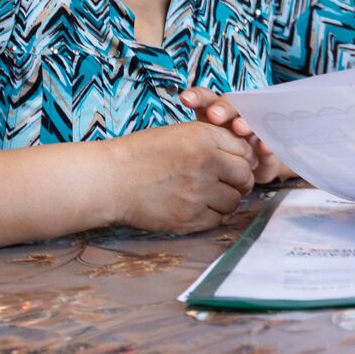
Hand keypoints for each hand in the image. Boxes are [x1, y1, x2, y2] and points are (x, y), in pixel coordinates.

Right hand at [106, 120, 257, 233]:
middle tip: (225, 181)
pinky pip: (217, 220)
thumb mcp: (179, 134)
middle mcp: (205, 164)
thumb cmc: (141, 153)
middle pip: (245, 177)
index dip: (242, 158)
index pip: (245, 151)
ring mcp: (198, 193)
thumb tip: (244, 156)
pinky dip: (212, 214)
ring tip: (208, 194)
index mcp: (203, 138)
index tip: (233, 164)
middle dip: (239, 180)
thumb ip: (212, 141)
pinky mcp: (189, 218)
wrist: (110, 179)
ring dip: (226, 199)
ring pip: (234, 201)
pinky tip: (197, 206)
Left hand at [180, 86, 287, 182]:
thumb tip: (168, 148)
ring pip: (250, 118)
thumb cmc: (218, 158)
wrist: (251, 171)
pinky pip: (268, 140)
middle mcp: (235, 116)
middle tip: (215, 116)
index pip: (206, 99)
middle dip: (222, 109)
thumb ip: (192, 146)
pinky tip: (262, 147)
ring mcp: (254, 128)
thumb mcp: (202, 151)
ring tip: (239, 129)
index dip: (196, 97)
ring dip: (244, 121)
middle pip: (229, 105)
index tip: (186, 100)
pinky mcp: (269, 143)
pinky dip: (265, 143)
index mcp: (216, 113)